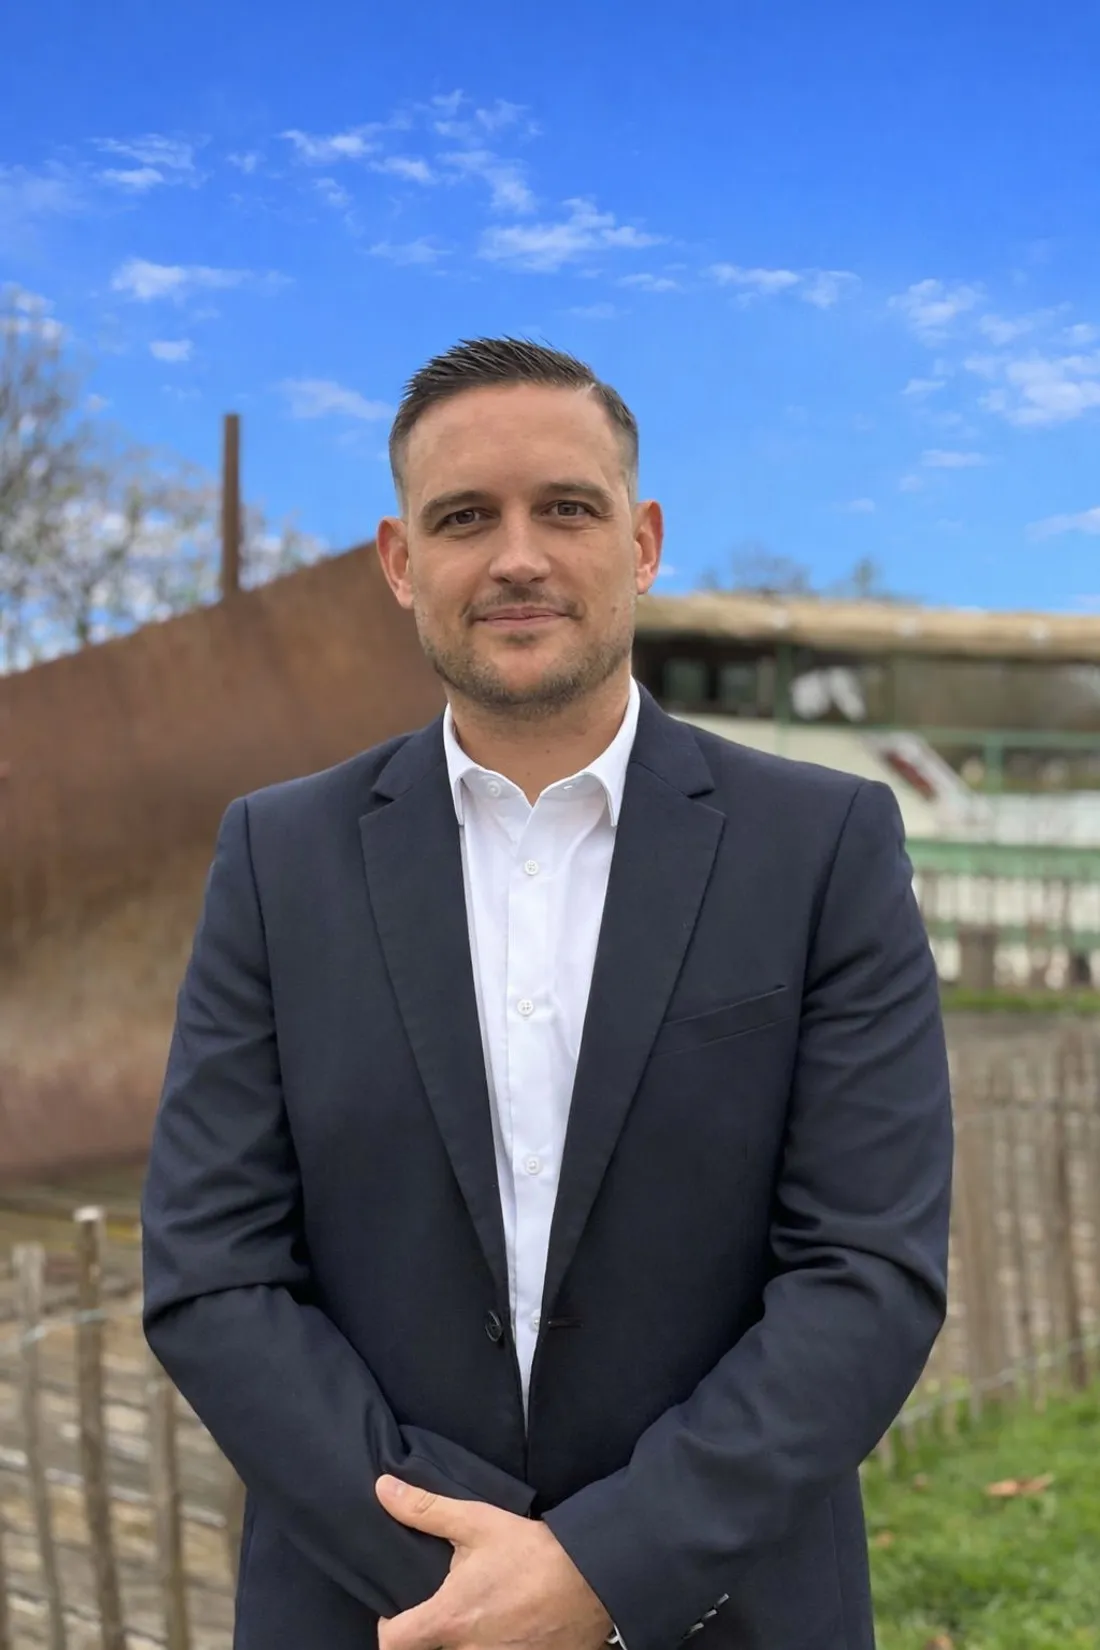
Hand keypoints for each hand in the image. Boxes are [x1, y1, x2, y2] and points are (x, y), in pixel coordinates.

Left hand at [375, 1474, 611, 1649]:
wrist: (591, 1579)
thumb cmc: (531, 1551)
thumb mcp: (477, 1522)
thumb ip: (426, 1510)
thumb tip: (383, 1488)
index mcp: (451, 1619)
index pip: (394, 1644)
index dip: (389, 1629)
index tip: (398, 1614)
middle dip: (432, 1637)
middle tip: (445, 1611)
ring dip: (465, 1642)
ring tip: (479, 1617)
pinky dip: (496, 1648)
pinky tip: (506, 1629)